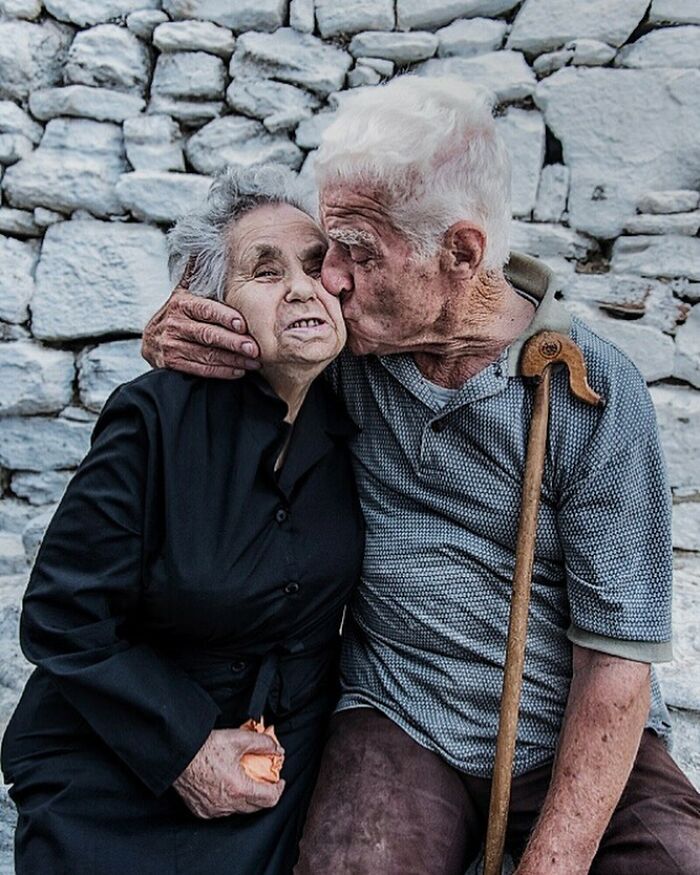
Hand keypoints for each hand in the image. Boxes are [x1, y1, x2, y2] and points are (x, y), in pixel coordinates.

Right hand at [141, 279, 259, 379]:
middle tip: (254, 348)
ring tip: (254, 361)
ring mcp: (171, 345)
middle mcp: (174, 323)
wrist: (151, 340)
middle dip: (233, 343)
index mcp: (181, 303)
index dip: (224, 317)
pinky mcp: (171, 363)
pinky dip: (222, 371)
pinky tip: (239, 370)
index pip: (205, 309)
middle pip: (208, 334)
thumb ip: (195, 274)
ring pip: (207, 354)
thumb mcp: (183, 292)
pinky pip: (200, 369)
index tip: (242, 324)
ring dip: (233, 360)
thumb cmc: (177, 314)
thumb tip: (202, 248)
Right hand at [173, 728, 285, 817]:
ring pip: (239, 810)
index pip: (269, 799)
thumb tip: (276, 749)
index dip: (279, 790)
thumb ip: (262, 743)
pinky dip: (230, 801)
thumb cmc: (205, 748)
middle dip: (265, 794)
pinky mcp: (202, 811)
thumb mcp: (238, 739)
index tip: (279, 781)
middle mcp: (227, 804)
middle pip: (256, 807)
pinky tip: (228, 787)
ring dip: (247, 798)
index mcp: (239, 789)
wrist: (179, 755)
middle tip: (265, 780)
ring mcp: (213, 810)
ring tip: (246, 781)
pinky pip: (222, 811)